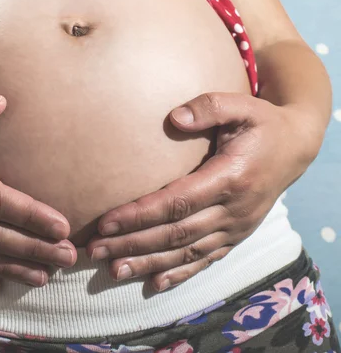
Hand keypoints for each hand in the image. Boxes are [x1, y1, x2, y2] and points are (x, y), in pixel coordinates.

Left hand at [87, 92, 319, 291]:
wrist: (295, 148)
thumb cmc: (261, 124)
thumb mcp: (242, 106)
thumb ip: (209, 107)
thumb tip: (174, 118)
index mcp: (230, 178)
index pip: (177, 202)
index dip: (139, 215)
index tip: (105, 222)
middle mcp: (233, 210)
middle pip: (175, 233)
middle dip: (132, 243)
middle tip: (94, 250)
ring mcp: (236, 228)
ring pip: (187, 252)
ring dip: (148, 263)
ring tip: (114, 270)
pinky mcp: (236, 236)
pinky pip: (206, 260)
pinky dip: (180, 274)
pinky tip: (154, 283)